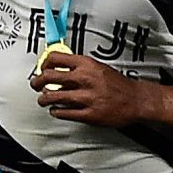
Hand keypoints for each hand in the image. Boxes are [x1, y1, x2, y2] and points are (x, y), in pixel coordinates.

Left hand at [31, 46, 145, 124]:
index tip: (42, 68)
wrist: (136, 99)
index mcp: (87, 65)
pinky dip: (56, 112)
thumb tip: (60, 68)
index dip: (44, 64)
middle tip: (36, 84)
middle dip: (37, 81)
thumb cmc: (119, 84)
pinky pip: (64, 113)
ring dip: (44, 99)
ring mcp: (86, 97)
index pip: (56, 58)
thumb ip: (80, 67)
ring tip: (43, 99)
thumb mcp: (99, 67)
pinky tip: (56, 110)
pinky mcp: (88, 114)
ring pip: (53, 97)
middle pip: (49, 77)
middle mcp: (85, 79)